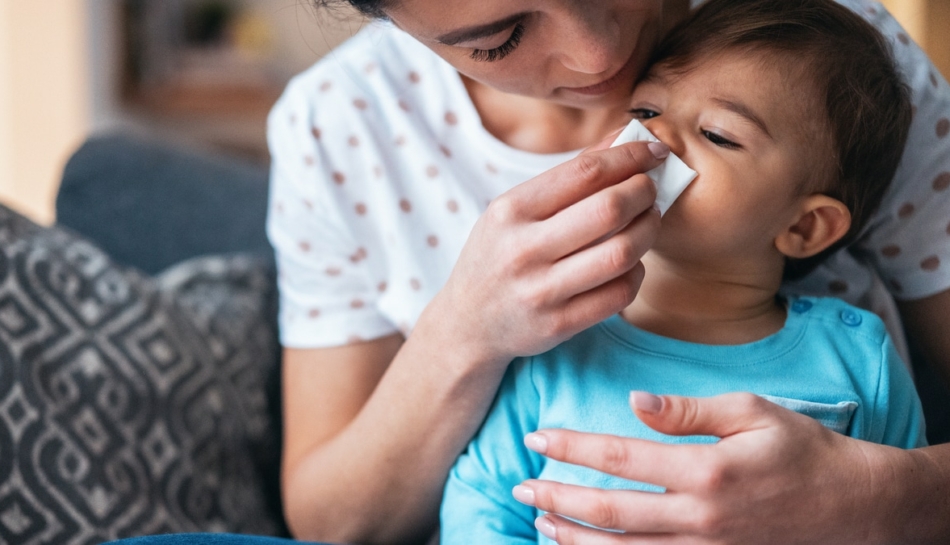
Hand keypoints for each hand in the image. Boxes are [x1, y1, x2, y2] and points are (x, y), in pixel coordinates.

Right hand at [422, 138, 666, 365]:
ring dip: (648, 231)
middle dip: (644, 192)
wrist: (468, 323)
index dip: (630, 157)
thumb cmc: (498, 255)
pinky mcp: (559, 325)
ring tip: (648, 221)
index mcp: (511, 211)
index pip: (585, 172)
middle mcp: (523, 250)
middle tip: (651, 189)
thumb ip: (567, 177)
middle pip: (609, 210)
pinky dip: (636, 272)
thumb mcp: (514, 210)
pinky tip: (631, 262)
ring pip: (621, 253)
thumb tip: (623, 139)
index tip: (654, 152)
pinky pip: (619, 294)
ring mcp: (541, 291)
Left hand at [514, 392, 917, 543]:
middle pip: (610, 510)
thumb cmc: (801, 450)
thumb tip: (634, 402)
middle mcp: (699, 517)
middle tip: (520, 483)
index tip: (537, 436)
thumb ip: (689, 411)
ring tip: (538, 518)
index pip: (622, 457)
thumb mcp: (753, 413)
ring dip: (573, 535)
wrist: (852, 508)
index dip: (573, 446)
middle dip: (558, 496)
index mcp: (707, 470)